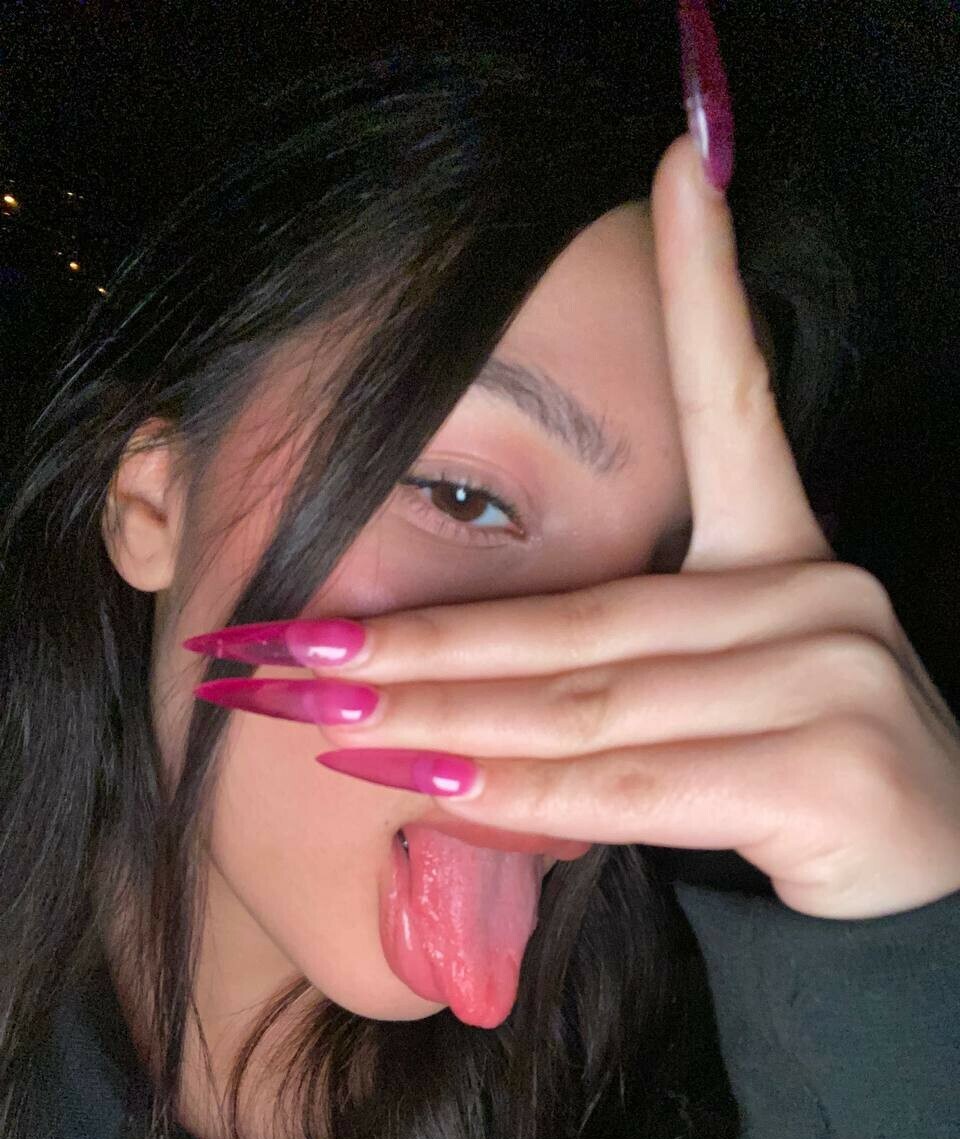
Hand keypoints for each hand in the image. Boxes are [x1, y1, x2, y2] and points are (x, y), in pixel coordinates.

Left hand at [186, 135, 959, 920]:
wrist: (937, 881)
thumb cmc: (805, 777)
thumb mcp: (717, 693)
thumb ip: (618, 672)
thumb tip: (461, 700)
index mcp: (786, 554)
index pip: (739, 409)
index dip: (708, 287)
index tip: (674, 168)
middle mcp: (812, 593)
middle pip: (575, 618)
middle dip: (418, 640)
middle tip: (283, 646)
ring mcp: (826, 676)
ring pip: (586, 699)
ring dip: (439, 715)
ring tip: (319, 713)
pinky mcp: (826, 770)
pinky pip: (638, 783)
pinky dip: (526, 795)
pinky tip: (431, 790)